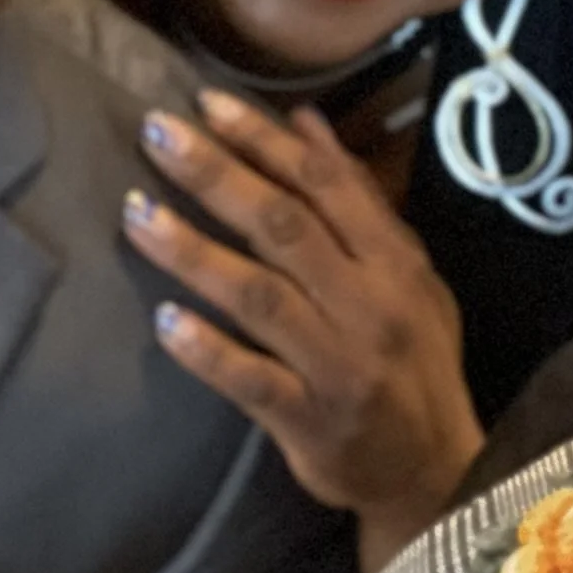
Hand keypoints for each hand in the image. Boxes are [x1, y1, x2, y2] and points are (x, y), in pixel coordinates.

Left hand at [123, 87, 484, 572]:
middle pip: (283, 227)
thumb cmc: (411, 358)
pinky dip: (208, 350)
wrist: (437, 469)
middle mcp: (371, 306)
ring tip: (136, 214)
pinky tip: (165, 323)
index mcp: (394, 261)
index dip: (263, 139)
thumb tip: (306, 122)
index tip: (206, 103)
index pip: (324, 184)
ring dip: (193, 252)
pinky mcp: (314, 423)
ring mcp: (342, 366)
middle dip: (215, 174)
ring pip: (259, 296)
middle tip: (155, 132)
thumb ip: (355, 199)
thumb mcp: (406, 273)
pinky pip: (252, 381)